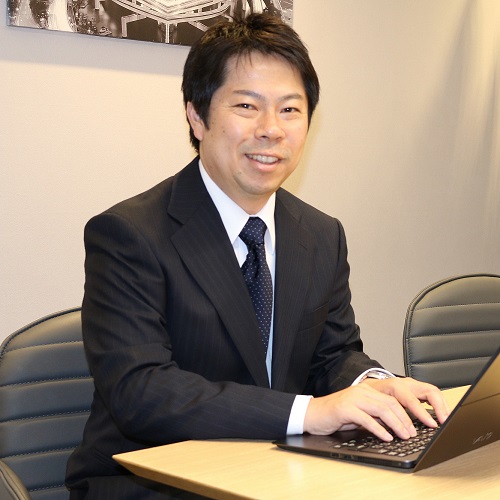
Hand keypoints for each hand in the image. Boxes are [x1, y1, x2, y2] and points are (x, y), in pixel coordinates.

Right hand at [303, 377, 450, 441]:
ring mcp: (354, 398)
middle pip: (391, 402)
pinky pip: (366, 418)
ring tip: (405, 436)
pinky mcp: (345, 408)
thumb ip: (376, 415)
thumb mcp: (360, 413)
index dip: (410, 410)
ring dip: (396, 424)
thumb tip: (399, 425)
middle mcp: (362, 391)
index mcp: (368, 390)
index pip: (394, 398)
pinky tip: (386, 438)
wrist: (313, 414)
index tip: (420, 424)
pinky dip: (379, 429)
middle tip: (414, 433)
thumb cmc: (337, 415)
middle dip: (407, 418)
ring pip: (382, 409)